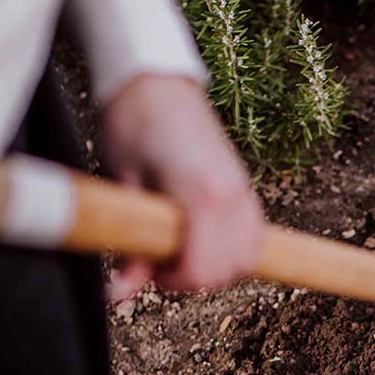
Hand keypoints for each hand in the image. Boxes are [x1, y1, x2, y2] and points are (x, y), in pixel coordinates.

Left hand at [101, 74, 263, 297]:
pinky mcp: (246, 186)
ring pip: (250, 256)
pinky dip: (237, 249)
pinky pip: (255, 235)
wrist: (154, 81)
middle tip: (163, 264)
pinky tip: (209, 241)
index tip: (151, 272)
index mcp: (202, 196)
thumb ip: (130, 243)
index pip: (204, 268)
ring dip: (221, 266)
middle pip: (232, 269)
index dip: (176, 282)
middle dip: (198, 278)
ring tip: (186, 252)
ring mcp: (244, 190)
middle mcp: (232, 196)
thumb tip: (118, 293)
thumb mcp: (122, 187)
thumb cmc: (133, 126)